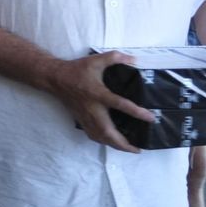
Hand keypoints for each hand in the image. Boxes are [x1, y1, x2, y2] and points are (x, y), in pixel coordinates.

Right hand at [40, 52, 154, 152]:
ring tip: (128, 149)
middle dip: (123, 143)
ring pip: (100, 136)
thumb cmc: (76, 69)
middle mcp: (92, 108)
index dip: (136, 112)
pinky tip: (110, 142)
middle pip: (108, 131)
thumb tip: (134, 60)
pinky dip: (103, 141)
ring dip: (114, 145)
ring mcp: (85, 116)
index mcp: (98, 93)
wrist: (54, 78)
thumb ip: (115, 58)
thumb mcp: (96, 60)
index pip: (119, 104)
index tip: (151, 118)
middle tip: (138, 148)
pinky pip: (92, 135)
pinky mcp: (81, 119)